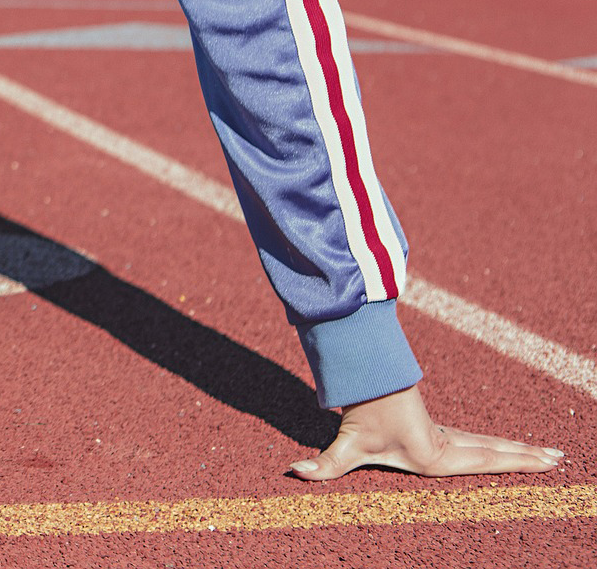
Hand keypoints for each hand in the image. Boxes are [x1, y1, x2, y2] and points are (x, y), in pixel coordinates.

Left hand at [290, 384, 564, 479]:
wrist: (362, 381)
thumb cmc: (357, 415)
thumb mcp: (343, 443)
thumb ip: (323, 463)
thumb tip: (294, 472)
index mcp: (436, 454)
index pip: (483, 459)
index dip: (514, 462)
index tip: (542, 462)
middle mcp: (447, 445)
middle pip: (495, 450)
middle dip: (527, 457)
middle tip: (559, 459)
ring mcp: (446, 436)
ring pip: (490, 443)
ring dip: (520, 450)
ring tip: (552, 455)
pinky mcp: (441, 432)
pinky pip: (479, 440)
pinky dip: (501, 445)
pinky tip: (516, 449)